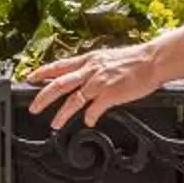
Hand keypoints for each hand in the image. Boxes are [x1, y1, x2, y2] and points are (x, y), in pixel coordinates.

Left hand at [24, 41, 166, 130]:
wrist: (152, 60)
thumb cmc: (135, 60)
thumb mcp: (108, 58)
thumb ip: (94, 68)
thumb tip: (85, 77)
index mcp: (89, 60)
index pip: (59, 65)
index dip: (43, 72)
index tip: (30, 78)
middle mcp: (90, 70)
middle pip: (60, 84)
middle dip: (43, 96)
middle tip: (33, 107)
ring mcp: (99, 82)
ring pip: (73, 100)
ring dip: (62, 113)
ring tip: (55, 124)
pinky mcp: (110, 94)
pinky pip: (94, 110)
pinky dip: (89, 118)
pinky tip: (88, 123)